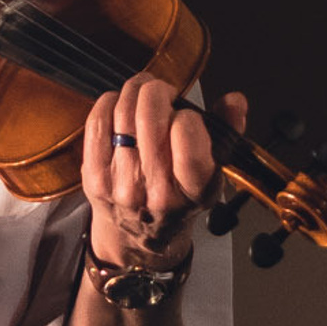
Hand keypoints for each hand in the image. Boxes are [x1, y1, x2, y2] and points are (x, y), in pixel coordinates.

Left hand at [81, 77, 247, 267]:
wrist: (140, 233)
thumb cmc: (180, 196)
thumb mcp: (215, 171)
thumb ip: (228, 132)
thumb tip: (234, 101)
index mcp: (194, 189)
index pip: (187, 136)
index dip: (186, 115)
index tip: (186, 117)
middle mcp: (156, 190)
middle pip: (149, 117)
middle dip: (157, 92)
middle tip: (162, 92)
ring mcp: (120, 184)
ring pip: (122, 114)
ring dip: (134, 93)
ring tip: (143, 95)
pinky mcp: (93, 177)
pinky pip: (96, 123)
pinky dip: (108, 103)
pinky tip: (118, 104)